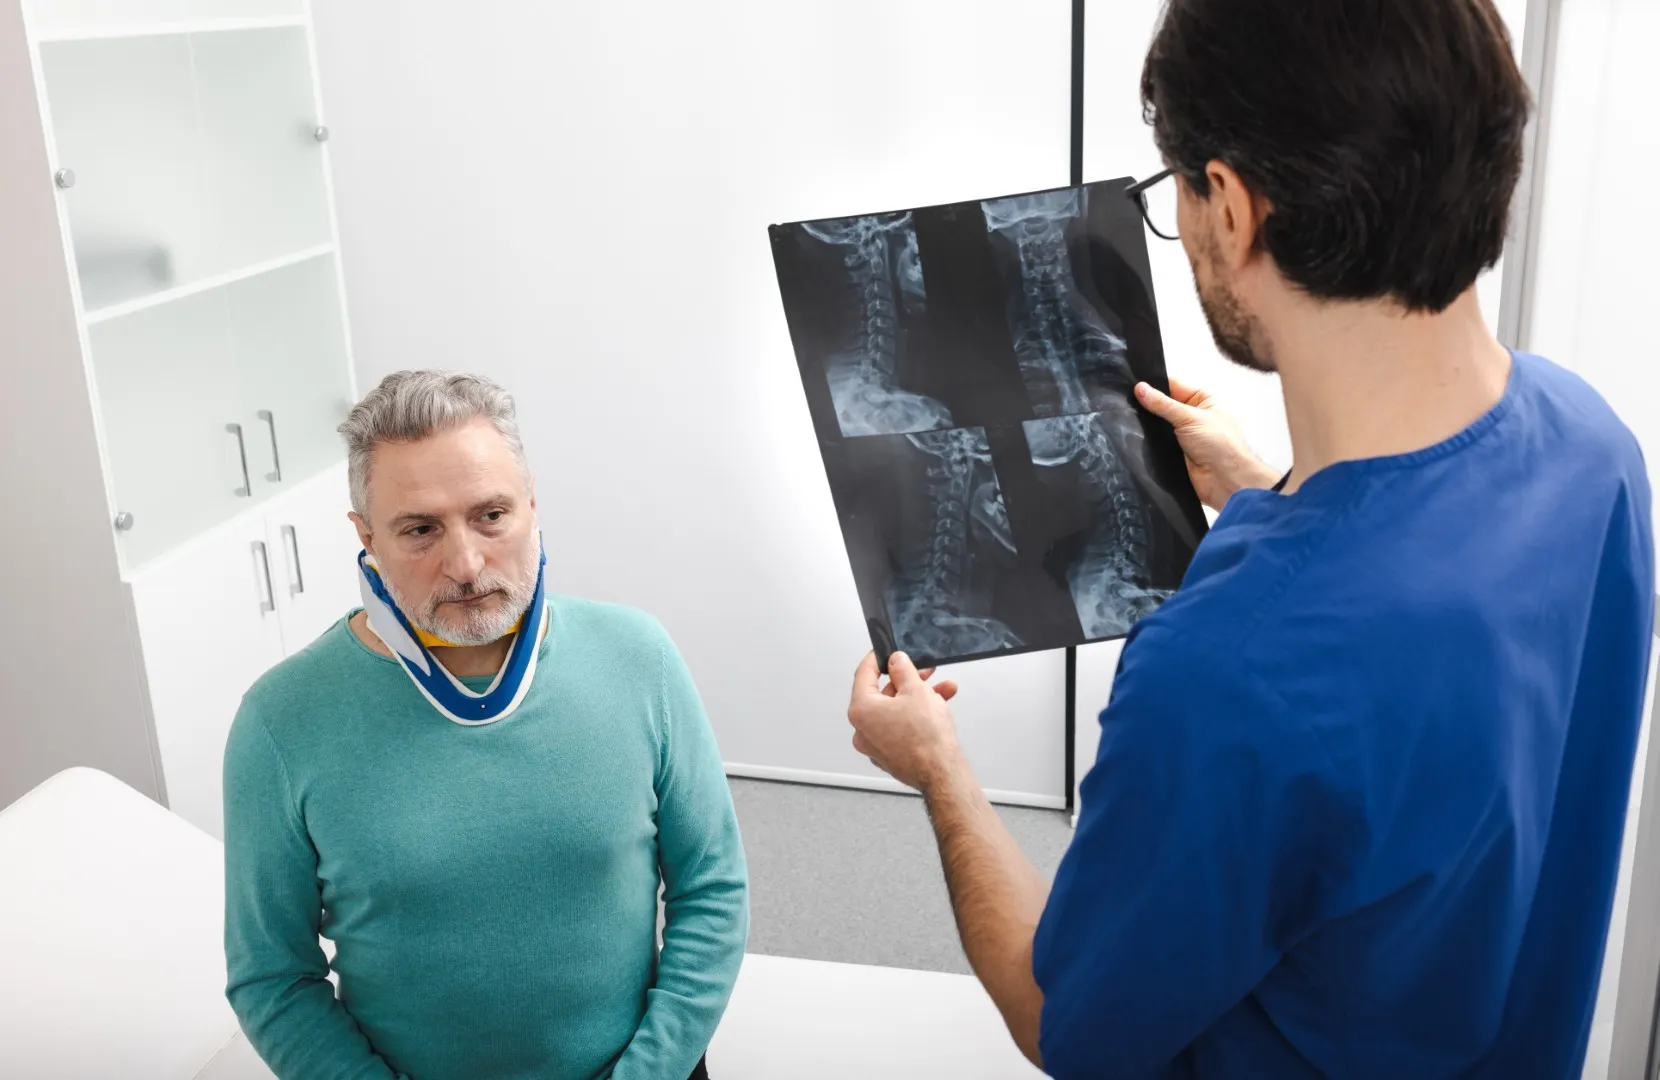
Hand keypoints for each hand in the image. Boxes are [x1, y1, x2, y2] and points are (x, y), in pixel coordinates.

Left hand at [847, 651, 962, 792]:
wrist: (942, 773)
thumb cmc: (926, 737)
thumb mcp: (916, 690)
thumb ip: (903, 670)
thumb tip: (896, 661)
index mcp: (861, 710)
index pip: (864, 674)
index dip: (877, 659)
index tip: (886, 652)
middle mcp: (862, 729)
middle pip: (883, 694)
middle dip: (908, 681)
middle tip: (925, 672)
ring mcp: (876, 745)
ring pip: (896, 711)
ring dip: (919, 698)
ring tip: (943, 691)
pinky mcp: (890, 755)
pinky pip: (900, 727)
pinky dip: (916, 717)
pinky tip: (937, 709)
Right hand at [1135, 377, 1279, 510]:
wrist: (1225, 480)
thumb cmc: (1219, 444)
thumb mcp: (1190, 417)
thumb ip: (1163, 404)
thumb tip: (1140, 388)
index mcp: (1202, 399)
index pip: (1173, 385)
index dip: (1154, 384)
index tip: (1131, 383)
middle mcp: (1191, 415)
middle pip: (1163, 405)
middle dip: (1147, 404)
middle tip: (1122, 400)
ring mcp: (1182, 434)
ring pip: (1157, 424)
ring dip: (1145, 424)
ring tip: (1122, 416)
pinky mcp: (1173, 452)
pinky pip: (1155, 442)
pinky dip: (1146, 440)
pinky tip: (1130, 435)